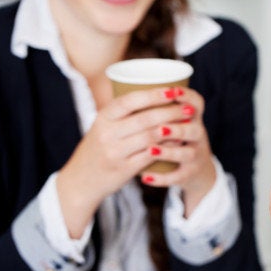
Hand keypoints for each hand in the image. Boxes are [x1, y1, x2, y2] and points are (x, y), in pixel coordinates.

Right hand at [57, 87, 187, 237]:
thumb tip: (151, 90)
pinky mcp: (124, 169)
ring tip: (187, 123)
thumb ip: (122, 113)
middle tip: (188, 108)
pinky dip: (167, 146)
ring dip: (173, 128)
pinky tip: (178, 140)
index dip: (154, 95)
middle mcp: (107, 133)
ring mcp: (115, 152)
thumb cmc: (98, 148)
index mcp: (103, 117)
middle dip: (171, 111)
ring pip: (151, 136)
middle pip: (145, 118)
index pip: (130, 101)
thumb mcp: (102, 126)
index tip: (173, 90)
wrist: (81, 180)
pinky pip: (151, 155)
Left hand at [138, 87, 215, 217]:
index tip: (170, 91)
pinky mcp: (189, 174)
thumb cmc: (173, 137)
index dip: (186, 96)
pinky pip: (177, 177)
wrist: (193, 168)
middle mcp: (198, 135)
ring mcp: (195, 156)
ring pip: (186, 153)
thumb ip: (155, 103)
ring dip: (168, 151)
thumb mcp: (174, 119)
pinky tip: (145, 177)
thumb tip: (122, 79)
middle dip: (174, 127)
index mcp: (193, 117)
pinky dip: (161, 178)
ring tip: (151, 150)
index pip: (196, 102)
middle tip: (158, 127)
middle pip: (191, 129)